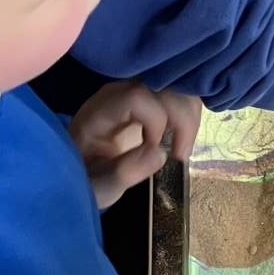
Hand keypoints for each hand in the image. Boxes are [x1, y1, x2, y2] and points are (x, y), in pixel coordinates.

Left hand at [69, 81, 201, 209]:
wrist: (83, 171)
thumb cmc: (87, 179)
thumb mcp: (98, 186)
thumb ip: (123, 172)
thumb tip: (160, 153)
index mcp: (100, 112)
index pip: (137, 97)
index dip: (156, 120)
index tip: (157, 149)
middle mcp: (119, 93)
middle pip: (164, 88)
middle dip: (182, 120)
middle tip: (181, 155)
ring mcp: (136, 91)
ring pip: (177, 88)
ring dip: (190, 117)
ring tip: (183, 149)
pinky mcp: (149, 96)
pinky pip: (178, 94)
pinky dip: (189, 114)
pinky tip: (183, 138)